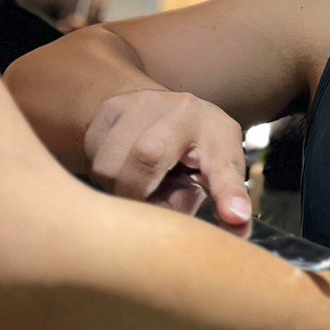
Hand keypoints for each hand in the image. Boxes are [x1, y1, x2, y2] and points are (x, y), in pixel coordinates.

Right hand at [84, 89, 250, 226]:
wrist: (162, 111)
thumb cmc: (197, 150)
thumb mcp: (217, 171)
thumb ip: (223, 200)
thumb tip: (236, 226)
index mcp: (218, 132)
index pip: (224, 165)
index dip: (227, 192)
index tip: (234, 218)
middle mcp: (183, 109)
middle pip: (148, 156)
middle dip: (141, 192)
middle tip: (148, 198)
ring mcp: (144, 102)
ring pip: (110, 165)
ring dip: (118, 188)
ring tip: (138, 181)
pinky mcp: (110, 107)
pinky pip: (93, 157)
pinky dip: (103, 175)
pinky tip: (121, 167)